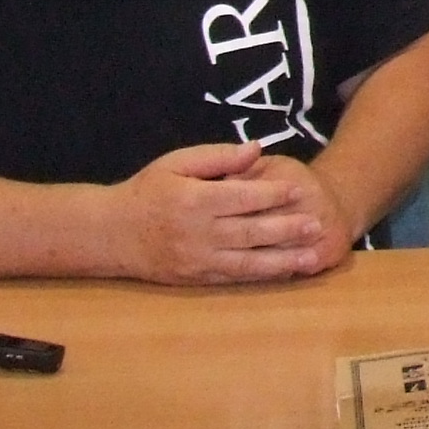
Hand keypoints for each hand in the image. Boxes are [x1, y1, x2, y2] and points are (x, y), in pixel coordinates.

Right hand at [104, 140, 338, 284]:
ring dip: (282, 259)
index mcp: (194, 201)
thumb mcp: (176, 163)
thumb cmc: (147, 192)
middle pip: (250, 231)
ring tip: (311, 257)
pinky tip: (284, 271)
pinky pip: (235, 277)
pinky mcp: (197, 278)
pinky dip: (262, 275)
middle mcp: (198, 233)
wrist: (111, 234)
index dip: (272, 194)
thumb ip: (217, 157)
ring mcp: (198, 260)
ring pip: (247, 261)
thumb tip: (256, 149)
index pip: (242, 197)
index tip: (298, 189)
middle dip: (287, 229)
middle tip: (317, 224)